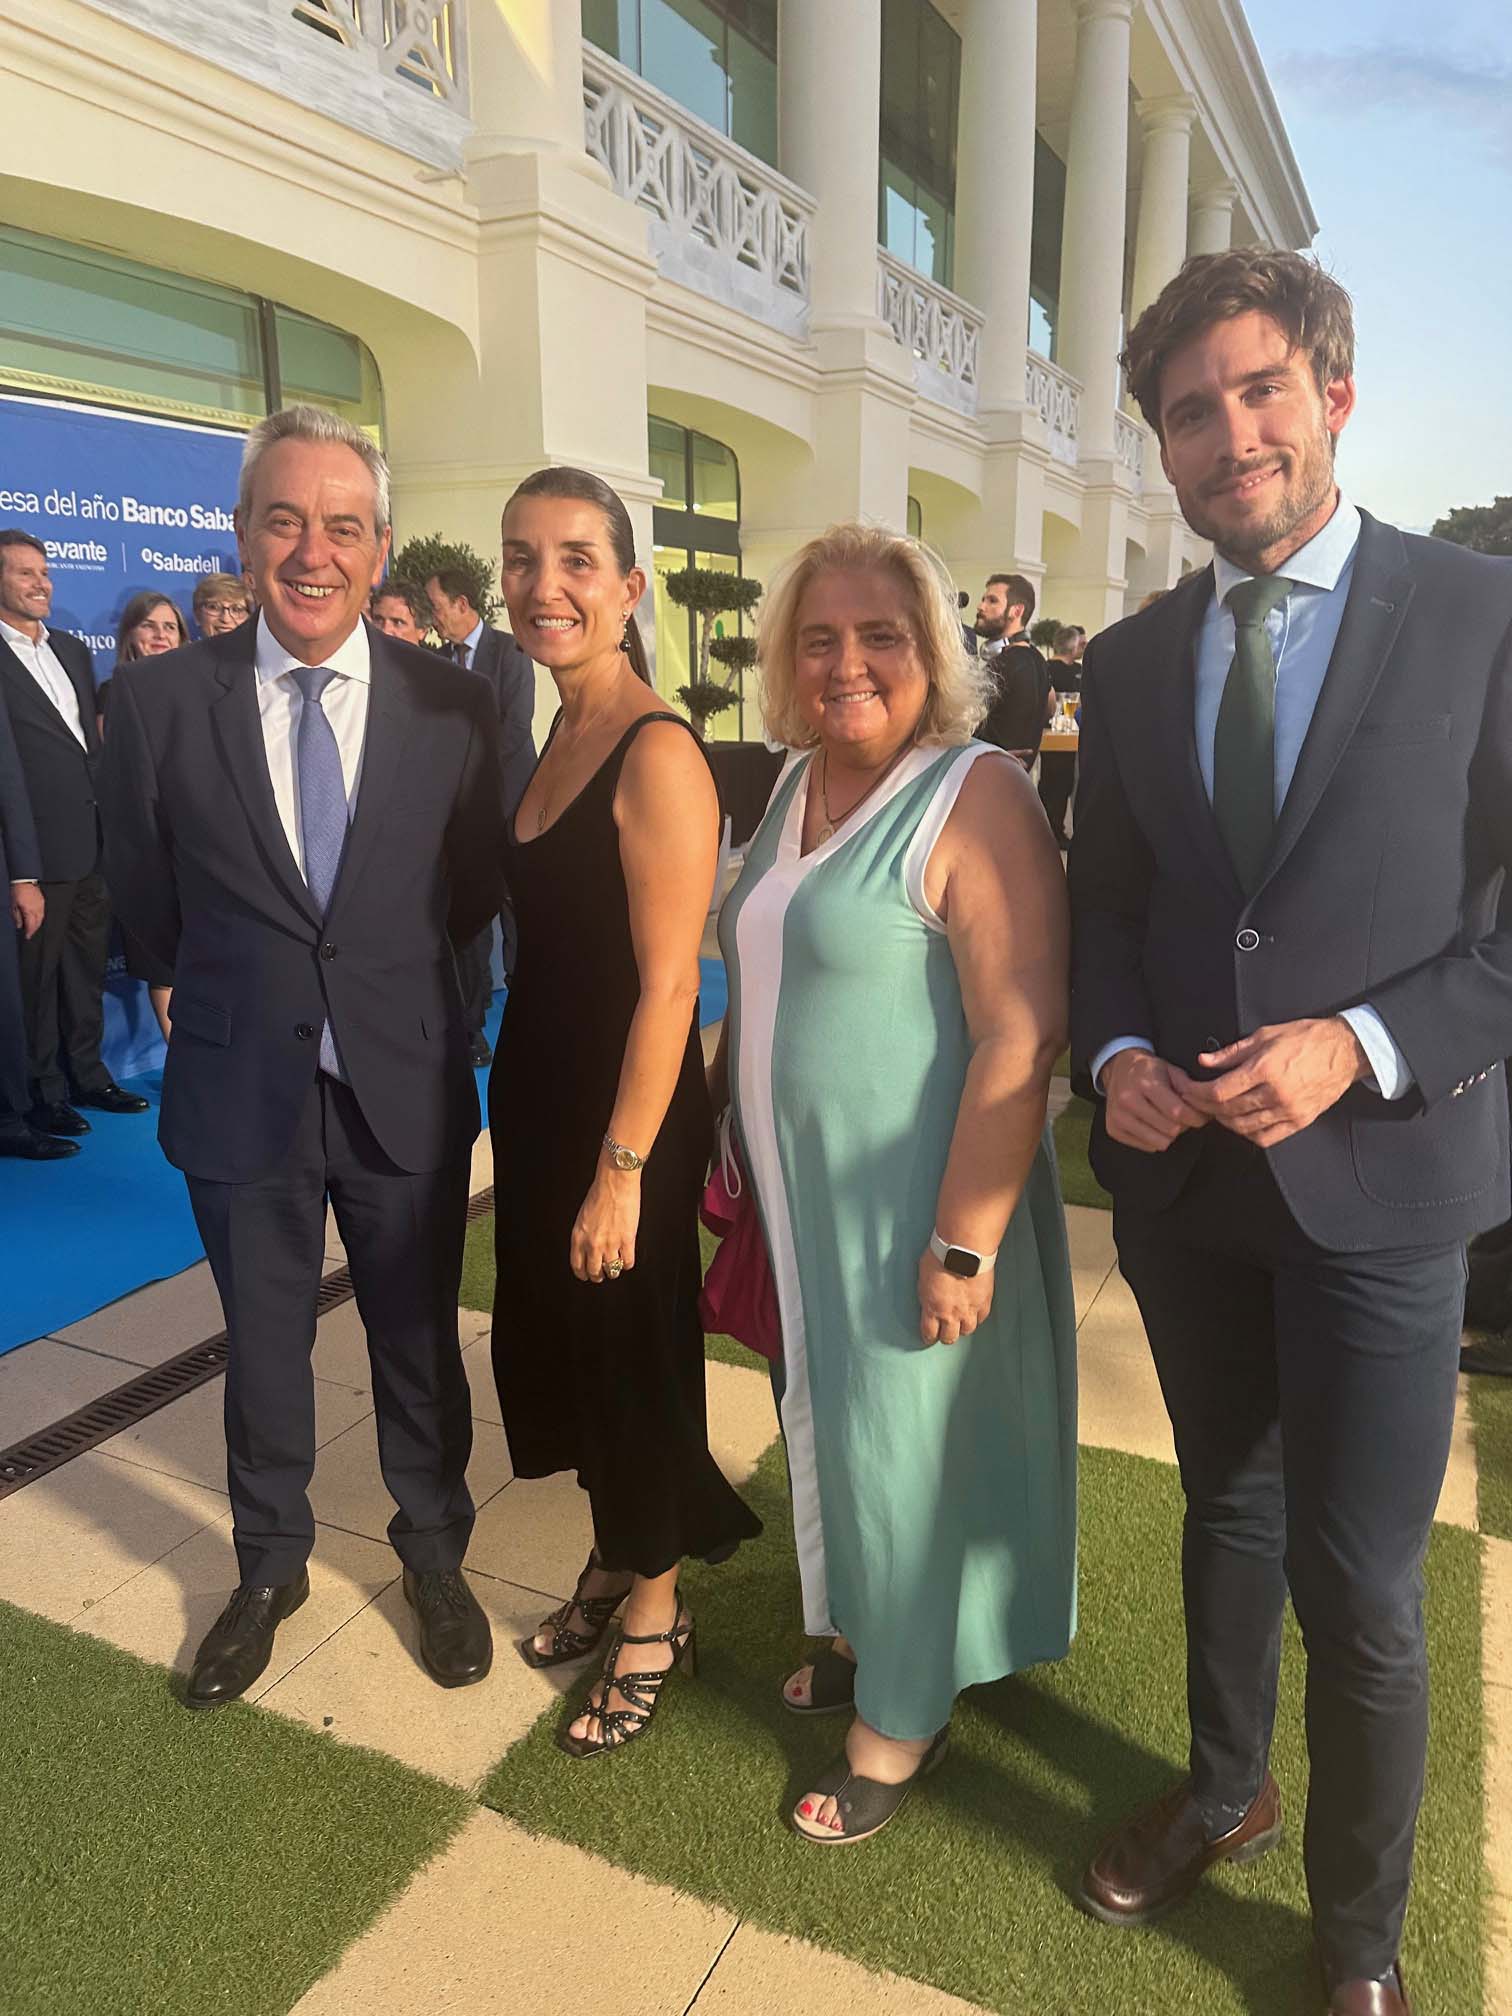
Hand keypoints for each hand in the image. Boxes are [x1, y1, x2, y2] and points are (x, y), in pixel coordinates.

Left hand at [9, 882, 42, 938]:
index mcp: (29, 911)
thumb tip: (19, 926)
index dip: (29, 932)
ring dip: (38, 924)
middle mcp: (36, 910)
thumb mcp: (13, 905)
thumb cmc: (17, 892)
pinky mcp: (43, 902)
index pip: (31, 925)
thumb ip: (17, 917)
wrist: (25, 881)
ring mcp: (41, 906)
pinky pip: (42, 913)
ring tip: (34, 928)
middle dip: (34, 929)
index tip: (27, 936)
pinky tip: (37, 919)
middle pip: (37, 923)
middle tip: (30, 933)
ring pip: (41, 919)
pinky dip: (40, 918)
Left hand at [570, 1165, 640, 1282]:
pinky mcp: (627, 1240)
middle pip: (594, 1272)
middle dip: (598, 1275)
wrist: (615, 1182)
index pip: (577, 1266)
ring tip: (616, 1266)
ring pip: (612, 1270)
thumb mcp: (583, 1217)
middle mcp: (593, 1243)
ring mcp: (610, 1243)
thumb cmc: (600, 1193)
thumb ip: (584, 1234)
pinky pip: (627, 1262)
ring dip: (614, 1270)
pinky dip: (627, 1263)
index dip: (583, 1274)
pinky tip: (627, 1258)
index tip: (587, 1274)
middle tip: (602, 1274)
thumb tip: (589, 1249)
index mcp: (578, 1237)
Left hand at [917, 1250, 994, 1346]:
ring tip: (961, 1323)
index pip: (929, 1333)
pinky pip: (981, 1317)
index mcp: (932, 1308)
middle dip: (946, 1336)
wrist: (964, 1250)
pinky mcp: (984, 1302)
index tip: (930, 1336)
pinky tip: (975, 1313)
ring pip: (967, 1330)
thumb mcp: (923, 1277)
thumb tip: (928, 1297)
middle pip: (949, 1338)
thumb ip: (926, 1293)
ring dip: (963, 1327)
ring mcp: (969, 1310)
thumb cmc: (941, 1257)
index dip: (929, 1336)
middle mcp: (951, 1314)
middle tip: (945, 1333)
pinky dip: (977, 1316)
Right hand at [1101, 1048, 1208, 1152]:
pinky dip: (1155, 1138)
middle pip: (1170, 1129)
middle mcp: (1128, 1100)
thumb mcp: (1170, 1069)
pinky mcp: (1113, 1129)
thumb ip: (1187, 1087)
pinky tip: (1154, 1124)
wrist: (1118, 1068)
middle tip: (1184, 1117)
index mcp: (1144, 1083)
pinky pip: (1147, 1146)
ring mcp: (1118, 1117)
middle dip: (1184, 1126)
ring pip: (1159, 1142)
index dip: (1195, 1118)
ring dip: (1170, 1134)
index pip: (1177, 1112)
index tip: (1202, 1117)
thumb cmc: (1148, 1070)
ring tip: (1169, 1121)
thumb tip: (1203, 1105)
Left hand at [1184, 1017, 1367, 1145]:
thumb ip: (1231, 1052)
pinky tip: (1240, 1122)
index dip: (1195, 1092)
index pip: (1218, 1091)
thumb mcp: (1265, 1035)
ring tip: (1214, 1110)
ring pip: (1243, 1127)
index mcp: (1265, 1069)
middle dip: (1203, 1107)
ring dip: (1223, 1121)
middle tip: (1193, 1099)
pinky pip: (1266, 1137)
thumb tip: (1204, 1061)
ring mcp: (1289, 1110)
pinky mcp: (1300, 1121)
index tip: (1185, 1087)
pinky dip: (1247, 1133)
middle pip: (1227, 1111)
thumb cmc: (1306, 1038)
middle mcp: (1276, 1093)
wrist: (1345, 1050)